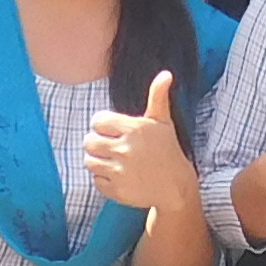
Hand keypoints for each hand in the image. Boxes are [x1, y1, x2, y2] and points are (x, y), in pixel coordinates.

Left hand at [82, 69, 195, 217]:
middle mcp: (125, 150)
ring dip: (98, 161)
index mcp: (134, 129)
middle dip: (97, 143)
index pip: (97, 121)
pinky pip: (96, 181)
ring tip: (112, 161)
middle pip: (89, 142)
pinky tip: (118, 176)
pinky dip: (103, 179)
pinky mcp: (117, 191)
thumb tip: (166, 74)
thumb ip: (158, 97)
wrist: (176, 188)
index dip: (102, 126)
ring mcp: (120, 172)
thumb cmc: (167, 151)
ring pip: (89, 161)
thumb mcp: (163, 123)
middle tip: (110, 147)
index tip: (112, 131)